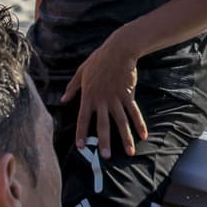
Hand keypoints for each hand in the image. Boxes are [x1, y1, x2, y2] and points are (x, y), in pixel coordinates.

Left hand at [61, 33, 147, 159]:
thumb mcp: (81, 71)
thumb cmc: (98, 60)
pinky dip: (139, 124)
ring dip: (125, 138)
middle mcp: (102, 100)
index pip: (83, 118)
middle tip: (105, 157)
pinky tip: (143, 136)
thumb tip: (62, 99)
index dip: (81, 133)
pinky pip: (134, 112)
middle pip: (103, 125)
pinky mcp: (128, 95)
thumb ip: (72, 87)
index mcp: (89, 96)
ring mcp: (116, 99)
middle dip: (104, 142)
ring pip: (121, 122)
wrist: (118, 50)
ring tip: (129, 152)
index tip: (81, 147)